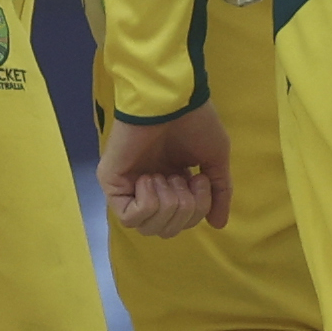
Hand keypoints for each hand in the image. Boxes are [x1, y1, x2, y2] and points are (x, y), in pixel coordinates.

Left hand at [102, 107, 230, 236]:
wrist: (172, 100)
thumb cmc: (194, 122)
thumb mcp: (214, 161)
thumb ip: (219, 194)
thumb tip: (217, 224)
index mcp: (170, 183)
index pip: (182, 222)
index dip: (197, 210)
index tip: (199, 178)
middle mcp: (148, 188)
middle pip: (165, 230)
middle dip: (184, 210)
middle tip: (183, 178)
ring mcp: (128, 186)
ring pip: (148, 227)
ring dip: (167, 204)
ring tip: (167, 176)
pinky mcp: (112, 182)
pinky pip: (129, 217)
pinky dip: (147, 203)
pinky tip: (151, 178)